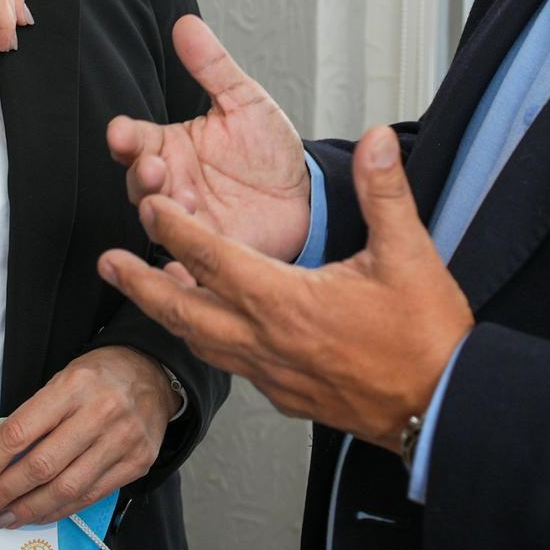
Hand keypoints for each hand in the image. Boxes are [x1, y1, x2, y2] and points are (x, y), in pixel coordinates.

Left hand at [0, 346, 176, 527]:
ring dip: (28, 509)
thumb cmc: (101, 376)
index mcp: (74, 385)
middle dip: (3, 493)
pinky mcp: (137, 462)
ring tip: (5, 517)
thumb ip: (34, 416)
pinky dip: (60, 510)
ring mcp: (122, 440)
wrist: (153, 372)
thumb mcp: (62, 379)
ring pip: (65, 488)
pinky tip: (40, 513)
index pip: (20, 432)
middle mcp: (100, 412)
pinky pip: (91, 496)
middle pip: (40, 466)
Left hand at [99, 126, 472, 451]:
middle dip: (140, 284)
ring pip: (203, 343)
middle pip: (184, 310)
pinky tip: (212, 332)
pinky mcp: (287, 396)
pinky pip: (233, 365)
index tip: (149, 207)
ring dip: (170, 314)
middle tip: (107, 264)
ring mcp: (274, 375)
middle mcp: (267, 342)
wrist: (441, 408)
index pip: (212, 259)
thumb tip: (377, 141)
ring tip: (148, 292)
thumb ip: (384, 192)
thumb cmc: (424, 338)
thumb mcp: (408, 254)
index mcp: (286, 302)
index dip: (175, 229)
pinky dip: (209, 342)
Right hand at [106, 16, 311, 260]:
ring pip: (159, 220)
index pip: (135, 140)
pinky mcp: (208, 251)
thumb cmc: (268, 147)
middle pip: (138, 182)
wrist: (306, 194)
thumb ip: (213, 67)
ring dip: (161, 213)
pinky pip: (185, 263)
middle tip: (154, 168)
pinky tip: (182, 266)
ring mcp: (187, 220)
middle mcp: (172, 183)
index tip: (120, 132)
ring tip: (179, 201)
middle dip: (141, 176)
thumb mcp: (244, 101)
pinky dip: (179, 267)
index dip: (124, 137)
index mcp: (171, 146)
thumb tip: (187, 23)